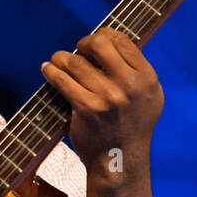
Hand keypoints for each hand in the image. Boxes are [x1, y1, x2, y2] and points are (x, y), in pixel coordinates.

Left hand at [39, 27, 163, 180]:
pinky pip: (62, 80)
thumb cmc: (132, 128)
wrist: (120, 161)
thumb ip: (136, 71)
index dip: (104, 35)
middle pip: (99, 44)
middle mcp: (129, 85)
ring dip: (61, 57)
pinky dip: (51, 71)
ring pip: (76, 62)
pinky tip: (47, 69)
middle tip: (77, 51)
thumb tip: (113, 43)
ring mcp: (107, 97)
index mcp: (147, 78)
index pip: (122, 41)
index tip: (94, 42)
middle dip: (83, 43)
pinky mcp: (87, 109)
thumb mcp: (149, 97)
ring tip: (57, 60)